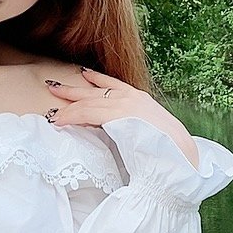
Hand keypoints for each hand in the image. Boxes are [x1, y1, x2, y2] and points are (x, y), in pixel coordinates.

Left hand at [43, 67, 198, 167]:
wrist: (182, 157)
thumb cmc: (168, 150)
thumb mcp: (147, 132)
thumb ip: (131, 127)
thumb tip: (117, 131)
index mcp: (140, 99)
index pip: (112, 86)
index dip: (95, 81)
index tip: (82, 76)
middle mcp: (132, 97)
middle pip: (94, 91)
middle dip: (72, 89)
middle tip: (53, 85)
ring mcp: (125, 105)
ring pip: (88, 102)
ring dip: (67, 106)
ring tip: (51, 110)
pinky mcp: (118, 116)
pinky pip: (87, 113)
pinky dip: (71, 116)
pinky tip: (59, 119)